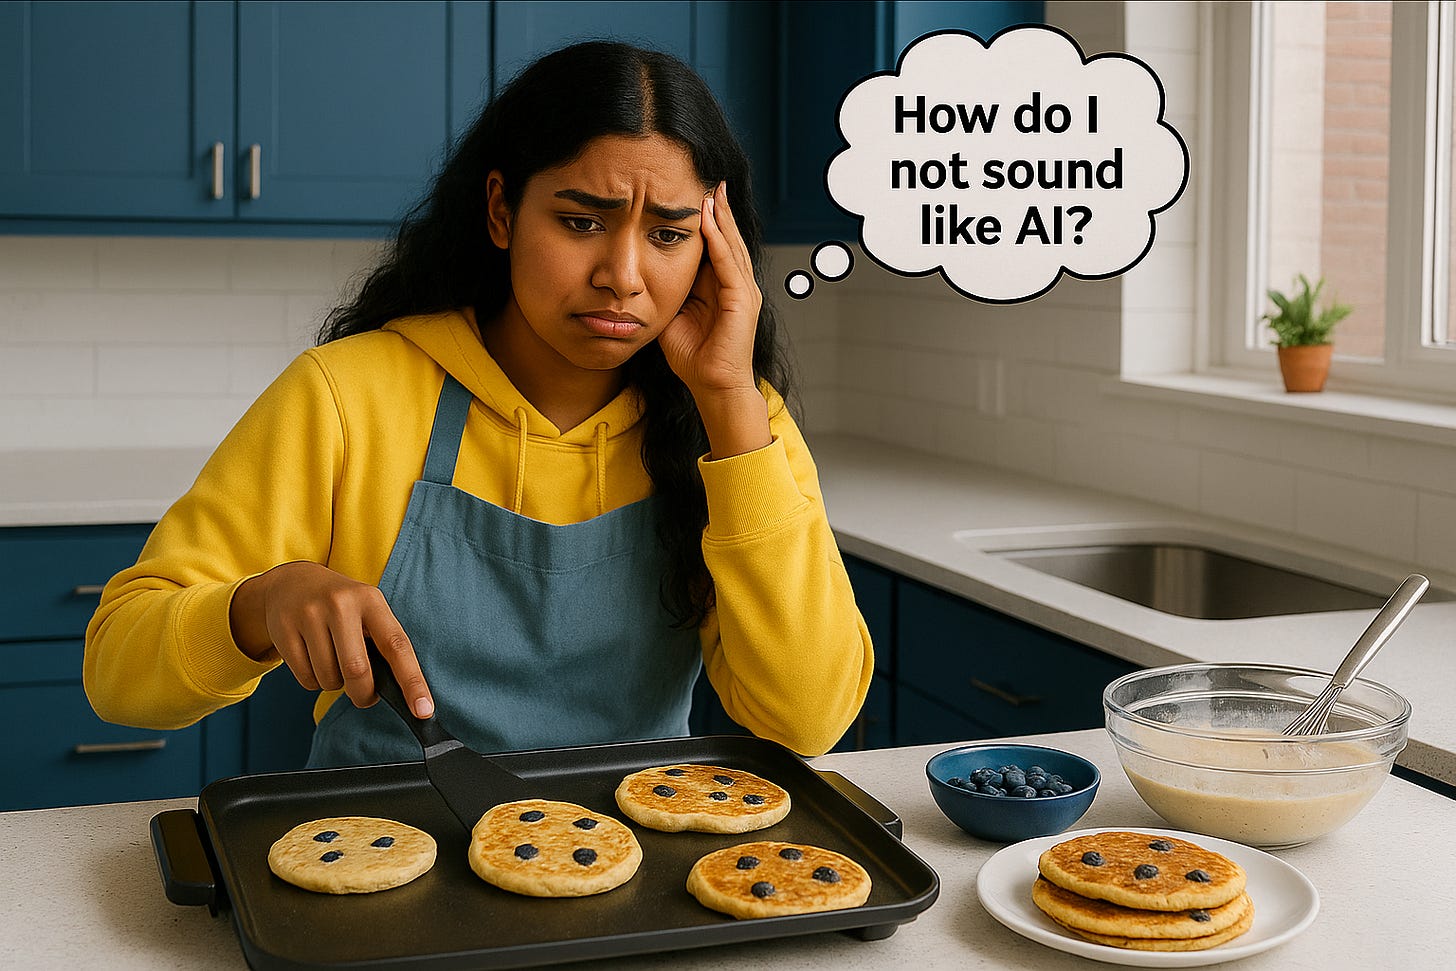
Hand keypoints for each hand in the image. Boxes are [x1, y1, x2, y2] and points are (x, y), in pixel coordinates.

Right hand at [230, 561, 434, 717]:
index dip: (412, 681)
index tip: (424, 710)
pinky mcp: (283, 629)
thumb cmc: (341, 606)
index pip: (397, 646)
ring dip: (336, 685)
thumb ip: (382, 642)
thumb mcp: (367, 610)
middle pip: (357, 670)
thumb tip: (397, 690)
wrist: (293, 582)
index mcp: (371, 600)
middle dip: (363, 694)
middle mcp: (341, 604)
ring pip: (329, 678)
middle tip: (365, 696)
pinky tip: (313, 660)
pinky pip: (305, 679)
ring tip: (334, 663)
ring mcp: (309, 615)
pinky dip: (314, 682)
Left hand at [658, 182, 763, 397]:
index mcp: (721, 287)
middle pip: (729, 238)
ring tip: (712, 191)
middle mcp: (737, 285)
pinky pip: (729, 263)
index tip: (695, 196)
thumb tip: (644, 271)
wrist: (712, 386)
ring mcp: (743, 291)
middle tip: (712, 181)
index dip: (707, 221)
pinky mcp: (742, 300)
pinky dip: (720, 240)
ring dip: (721, 217)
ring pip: (732, 244)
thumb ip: (667, 290)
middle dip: (720, 210)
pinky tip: (709, 220)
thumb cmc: (692, 357)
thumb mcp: (673, 314)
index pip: (716, 246)